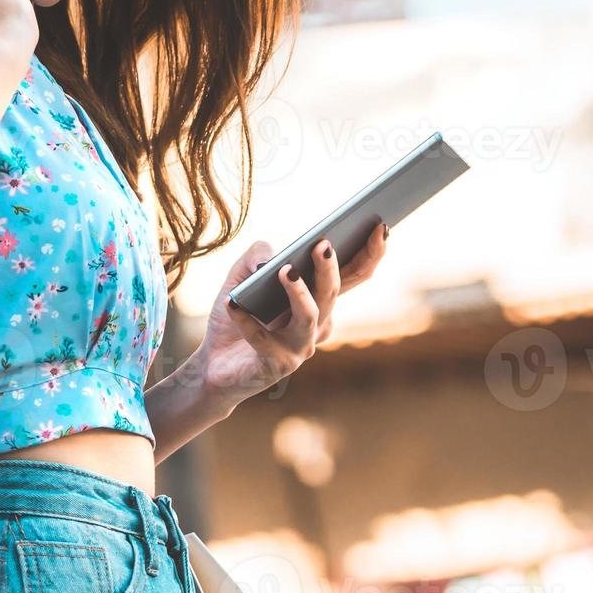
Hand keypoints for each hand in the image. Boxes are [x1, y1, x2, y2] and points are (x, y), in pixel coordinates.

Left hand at [195, 223, 391, 407]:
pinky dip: (246, 320)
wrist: (213, 365)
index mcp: (318, 299)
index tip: (379, 227)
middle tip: (323, 244)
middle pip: (332, 293)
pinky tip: (233, 303)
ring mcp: (302, 346)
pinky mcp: (279, 365)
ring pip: (311, 316)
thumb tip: (271, 254)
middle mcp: (317, 323)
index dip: (370, 253)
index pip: (352, 274)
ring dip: (299, 293)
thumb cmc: (235, 319)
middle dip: (330, 268)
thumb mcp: (240, 279)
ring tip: (285, 271)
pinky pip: (265, 339)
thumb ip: (255, 257)